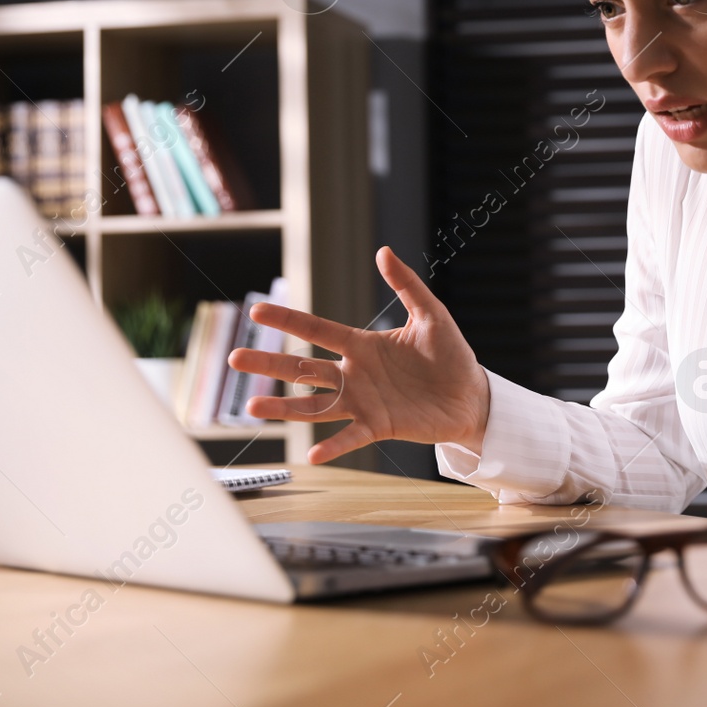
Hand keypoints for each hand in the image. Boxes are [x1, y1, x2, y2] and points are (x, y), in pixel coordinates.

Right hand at [227, 247, 490, 463]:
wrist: (472, 396)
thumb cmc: (451, 355)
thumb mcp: (431, 315)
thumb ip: (406, 285)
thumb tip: (383, 252)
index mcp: (362, 344)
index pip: (316, 330)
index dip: (288, 321)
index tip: (256, 312)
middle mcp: (354, 374)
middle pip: (302, 369)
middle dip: (268, 364)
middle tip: (233, 359)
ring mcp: (362, 402)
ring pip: (313, 406)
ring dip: (284, 409)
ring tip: (251, 408)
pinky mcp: (378, 426)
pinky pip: (349, 436)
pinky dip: (331, 446)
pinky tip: (311, 455)